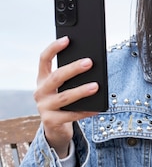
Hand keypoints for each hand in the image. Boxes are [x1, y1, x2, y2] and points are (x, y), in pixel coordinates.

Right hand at [34, 37, 99, 157]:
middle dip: (73, 69)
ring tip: (96, 86)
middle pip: (56, 77)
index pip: (44, 59)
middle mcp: (40, 91)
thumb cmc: (64, 101)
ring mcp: (44, 107)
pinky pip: (70, 116)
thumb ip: (71, 76)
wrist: (56, 127)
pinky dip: (85, 111)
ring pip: (64, 97)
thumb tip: (91, 63)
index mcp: (42, 78)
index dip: (54, 48)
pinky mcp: (50, 121)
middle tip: (89, 62)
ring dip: (81, 91)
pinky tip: (97, 108)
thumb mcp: (63, 86)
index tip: (67, 39)